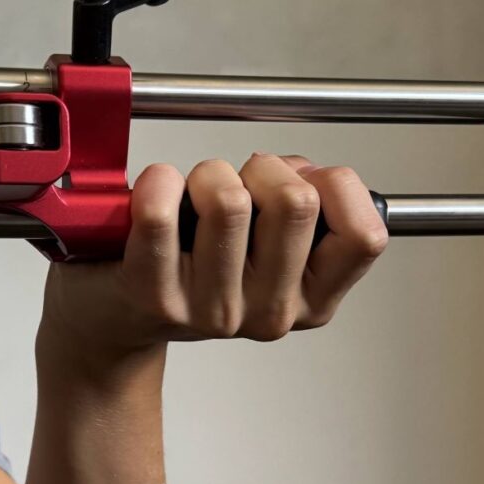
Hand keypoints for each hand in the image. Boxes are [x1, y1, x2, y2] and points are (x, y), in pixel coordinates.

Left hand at [37, 153, 387, 376]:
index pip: (365, 236)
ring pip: (230, 199)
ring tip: (194, 195)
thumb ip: (310, 209)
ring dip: (210, 173)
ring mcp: (213, 310)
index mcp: (312, 301)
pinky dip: (158, 182)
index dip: (337, 188)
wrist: (118, 315)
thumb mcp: (273, 247)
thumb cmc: (198, 265)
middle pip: (295, 201)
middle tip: (240, 185)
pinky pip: (162, 214)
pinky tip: (157, 191)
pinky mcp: (156, 294)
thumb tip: (309, 173)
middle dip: (265, 168)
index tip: (306, 184)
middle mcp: (269, 314)